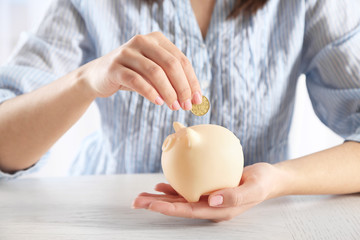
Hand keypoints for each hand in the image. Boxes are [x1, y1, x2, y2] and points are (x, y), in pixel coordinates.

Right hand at [80, 31, 201, 109]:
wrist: (98, 76)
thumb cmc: (132, 75)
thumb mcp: (153, 73)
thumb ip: (171, 79)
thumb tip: (195, 98)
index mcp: (157, 39)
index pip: (182, 60)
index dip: (192, 81)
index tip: (198, 100)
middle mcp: (143, 41)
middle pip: (171, 64)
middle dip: (182, 87)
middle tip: (186, 105)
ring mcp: (127, 52)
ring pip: (155, 72)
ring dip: (168, 92)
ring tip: (173, 106)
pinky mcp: (114, 67)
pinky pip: (136, 80)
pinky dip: (150, 92)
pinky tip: (158, 102)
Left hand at [132, 163, 288, 221]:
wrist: (268, 179)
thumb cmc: (263, 183)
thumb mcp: (254, 188)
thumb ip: (235, 196)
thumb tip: (212, 200)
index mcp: (218, 211)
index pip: (188, 211)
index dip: (168, 208)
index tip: (151, 204)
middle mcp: (209, 207)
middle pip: (178, 207)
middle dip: (156, 205)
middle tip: (136, 201)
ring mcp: (208, 199)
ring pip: (179, 200)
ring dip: (160, 198)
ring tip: (141, 196)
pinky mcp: (208, 190)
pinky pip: (187, 189)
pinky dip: (172, 188)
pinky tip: (160, 185)